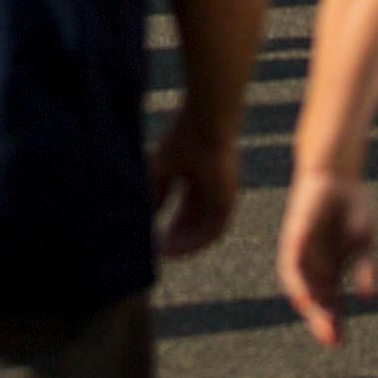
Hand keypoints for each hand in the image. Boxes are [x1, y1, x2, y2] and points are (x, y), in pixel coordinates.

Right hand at [148, 116, 241, 263]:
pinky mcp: (228, 202)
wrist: (204, 125)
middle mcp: (214, 192)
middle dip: (177, 239)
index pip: (187, 212)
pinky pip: (213, 232)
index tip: (155, 238)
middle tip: (157, 251)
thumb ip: (155, 193)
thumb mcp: (161, 170)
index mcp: (201, 181)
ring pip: (205, 231)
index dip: (172, 226)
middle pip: (196, 224)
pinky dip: (194, 242)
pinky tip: (175, 246)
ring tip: (163, 253)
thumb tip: (148, 216)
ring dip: (185, 245)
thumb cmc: (182, 139)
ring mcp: (223, 198)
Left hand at [277, 165, 377, 341]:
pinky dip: (298, 284)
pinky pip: (292, 267)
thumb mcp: (363, 243)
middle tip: (333, 343)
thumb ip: (365, 269)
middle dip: (323, 322)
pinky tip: (306, 299)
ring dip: (313, 308)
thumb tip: (368, 298)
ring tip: (323, 328)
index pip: (330, 302)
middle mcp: (315, 264)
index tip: (339, 343)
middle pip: (317, 300)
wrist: (337, 173)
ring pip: (304, 288)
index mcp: (332, 268)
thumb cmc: (353, 206)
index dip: (334, 322)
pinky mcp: (294, 239)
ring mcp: (304, 253)